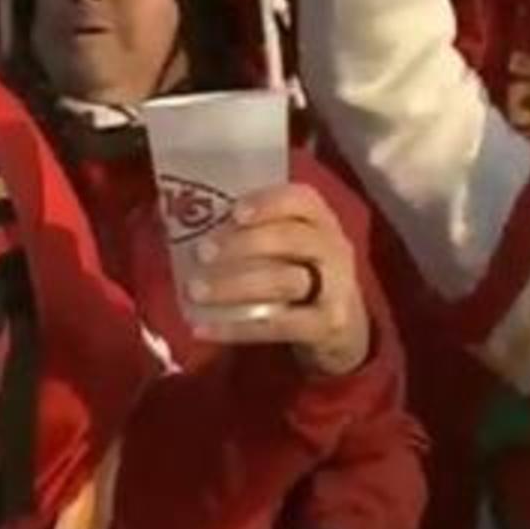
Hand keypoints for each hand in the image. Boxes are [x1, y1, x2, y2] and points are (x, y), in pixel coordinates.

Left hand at [186, 183, 368, 376]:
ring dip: (234, 285)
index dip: (268, 203)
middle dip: (243, 244)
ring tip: (195, 291)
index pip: (301, 199)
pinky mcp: (326, 326)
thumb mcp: (291, 244)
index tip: (233, 213)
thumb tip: (186, 219)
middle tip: (201, 253)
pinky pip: (278, 326)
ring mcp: (335, 289)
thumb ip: (256, 230)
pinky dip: (237, 328)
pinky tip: (202, 329)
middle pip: (292, 238)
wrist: (343, 326)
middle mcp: (333, 248)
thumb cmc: (301, 271)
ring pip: (284, 281)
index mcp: (320, 219)